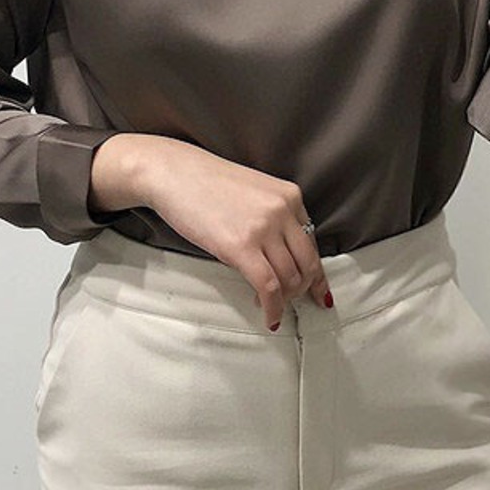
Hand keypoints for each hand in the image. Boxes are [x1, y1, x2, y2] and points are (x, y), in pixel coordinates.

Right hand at [103, 135, 332, 331]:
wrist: (172, 172)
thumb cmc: (204, 182)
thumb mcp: (253, 192)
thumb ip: (273, 217)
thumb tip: (281, 253)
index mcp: (290, 196)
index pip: (312, 242)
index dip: (316, 272)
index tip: (317, 290)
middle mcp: (283, 210)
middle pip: (308, 263)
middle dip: (303, 289)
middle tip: (291, 302)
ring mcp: (264, 228)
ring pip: (290, 278)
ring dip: (285, 300)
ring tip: (270, 305)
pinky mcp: (241, 247)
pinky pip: (269, 287)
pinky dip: (273, 308)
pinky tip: (269, 317)